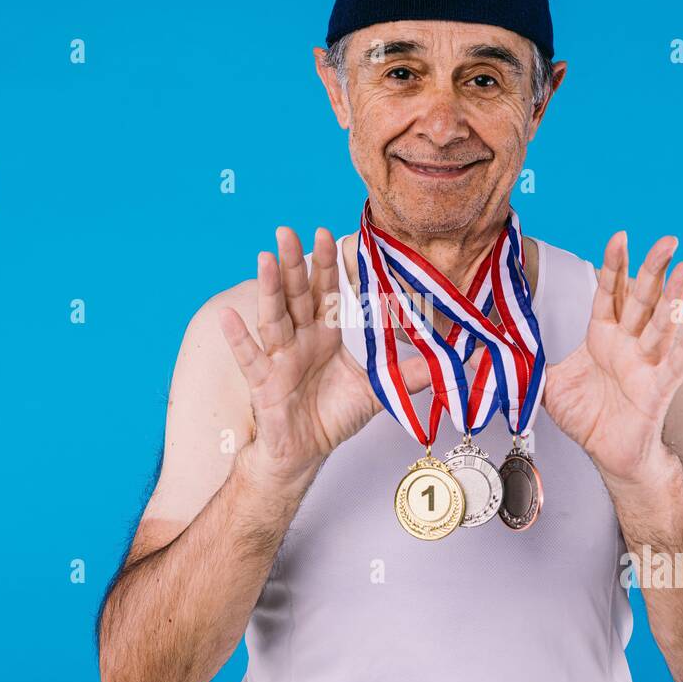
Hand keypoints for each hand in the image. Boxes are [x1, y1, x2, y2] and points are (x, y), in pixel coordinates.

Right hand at [217, 227, 478, 484]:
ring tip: (266, 256)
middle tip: (290, 230)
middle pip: (296, 294)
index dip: (328, 265)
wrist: (304, 451)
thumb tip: (452, 360)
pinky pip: (250, 357)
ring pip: (274, 316)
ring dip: (269, 287)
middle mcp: (299, 338)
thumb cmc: (332, 416)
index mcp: (324, 334)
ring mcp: (279, 357)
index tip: (331, 234)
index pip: (326, 292)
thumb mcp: (377, 391)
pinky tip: (230, 314)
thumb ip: (411, 373)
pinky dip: (239, 337)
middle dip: (294, 263)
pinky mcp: (264, 382)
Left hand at [542, 231, 682, 486]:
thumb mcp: (546, 384)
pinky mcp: (657, 390)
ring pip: (662, 324)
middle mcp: (627, 343)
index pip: (610, 292)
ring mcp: (645, 364)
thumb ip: (520, 364)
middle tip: (668, 240)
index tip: (620, 236)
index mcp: (602, 335)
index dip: (614, 265)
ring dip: (676, 297)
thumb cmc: (586, 414)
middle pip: (642, 299)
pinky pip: (675, 366)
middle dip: (654, 269)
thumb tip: (477, 353)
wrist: (608, 453)